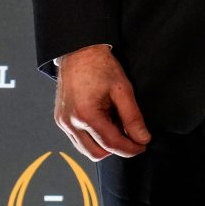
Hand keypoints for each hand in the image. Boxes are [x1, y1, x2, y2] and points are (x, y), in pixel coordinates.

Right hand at [52, 44, 149, 160]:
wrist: (79, 52)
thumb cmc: (100, 66)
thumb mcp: (123, 90)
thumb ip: (133, 117)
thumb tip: (142, 138)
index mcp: (85, 115)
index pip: (111, 144)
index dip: (130, 148)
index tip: (143, 145)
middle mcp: (70, 123)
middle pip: (96, 153)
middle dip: (117, 149)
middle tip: (133, 137)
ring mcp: (63, 123)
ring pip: (86, 149)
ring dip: (105, 144)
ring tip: (118, 125)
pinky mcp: (61, 120)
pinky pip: (78, 140)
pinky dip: (94, 137)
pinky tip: (106, 122)